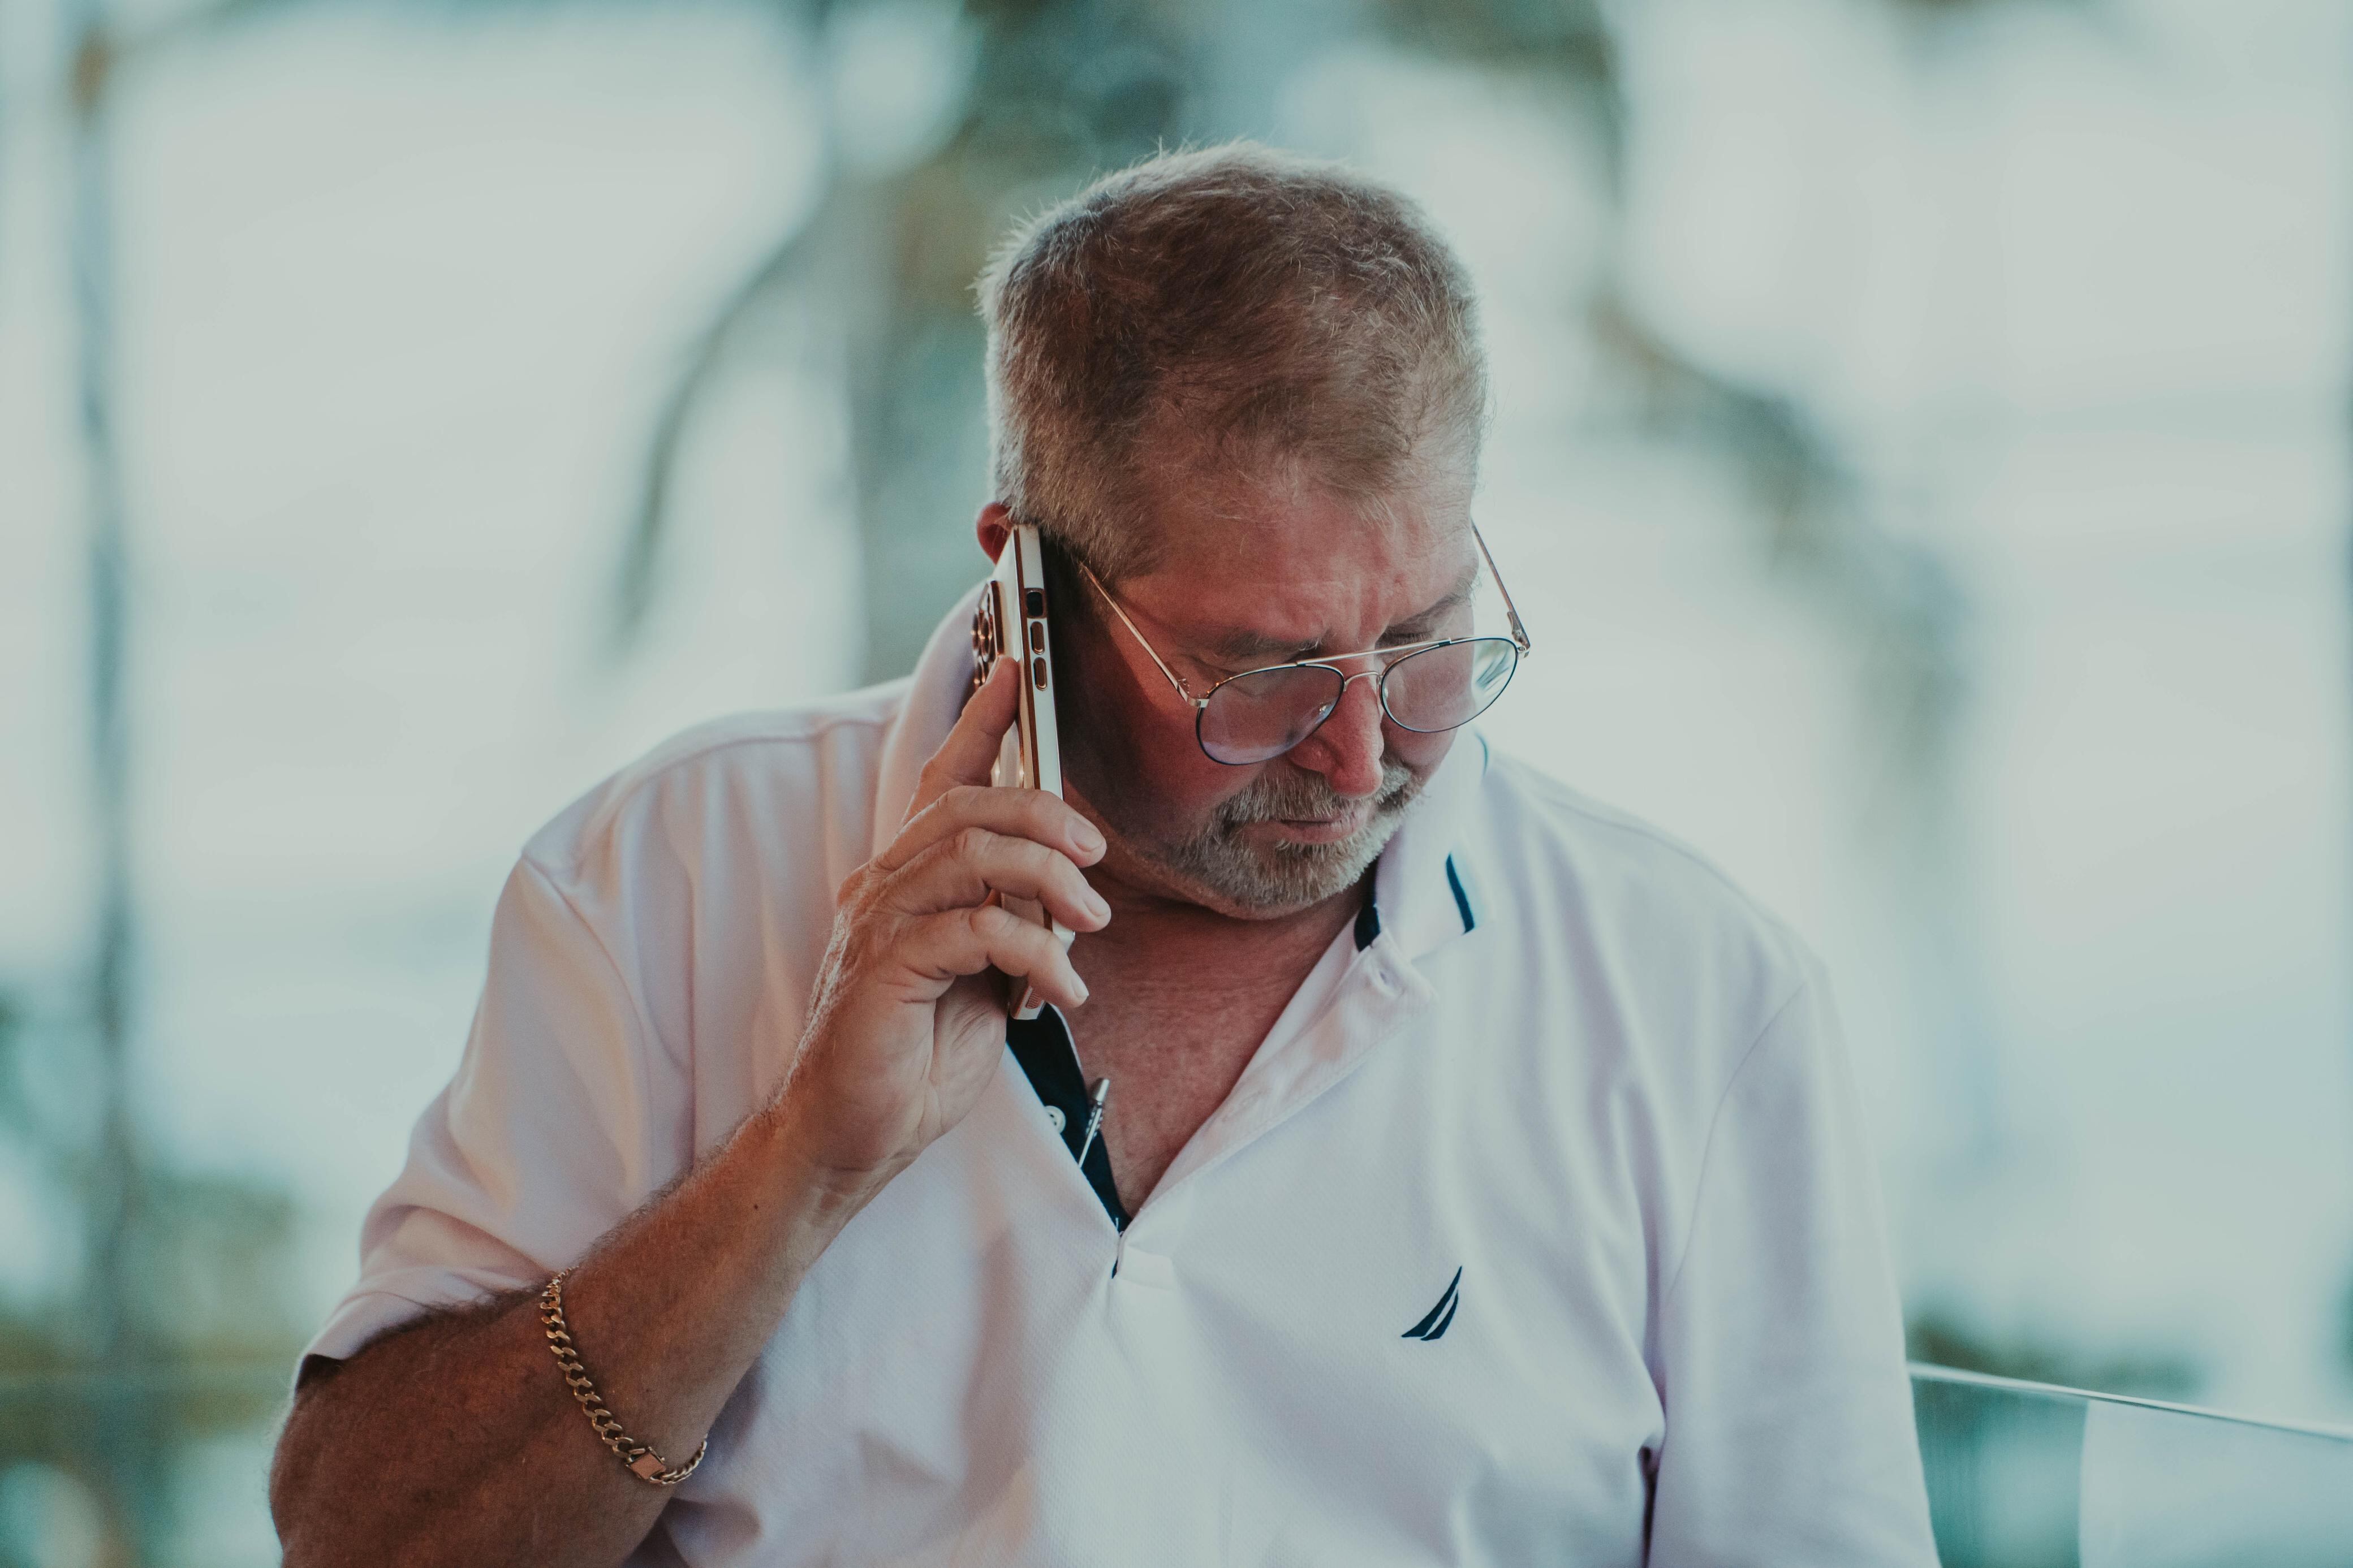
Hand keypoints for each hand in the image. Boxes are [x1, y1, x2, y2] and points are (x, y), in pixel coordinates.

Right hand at [776, 657, 1109, 1190]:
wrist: (851, 1136)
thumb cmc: (914, 1057)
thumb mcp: (985, 979)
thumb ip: (1014, 923)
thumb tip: (1068, 889)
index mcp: (905, 880)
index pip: (943, 781)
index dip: (980, 721)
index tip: (1017, 670)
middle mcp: (883, 887)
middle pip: (968, 806)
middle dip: (1042, 812)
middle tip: (1093, 853)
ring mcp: (878, 923)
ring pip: (971, 854)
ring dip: (1047, 880)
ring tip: (1089, 923)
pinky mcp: (885, 969)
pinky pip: (975, 929)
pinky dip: (1035, 952)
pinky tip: (1063, 990)